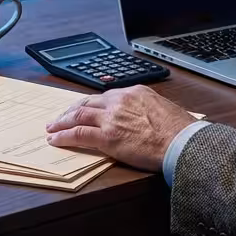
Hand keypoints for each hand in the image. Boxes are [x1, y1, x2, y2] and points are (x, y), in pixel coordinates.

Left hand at [45, 85, 195, 170]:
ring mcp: (112, 118)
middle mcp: (120, 100)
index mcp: (135, 92)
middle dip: (72, 110)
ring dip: (62, 121)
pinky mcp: (107, 137)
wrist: (182, 142)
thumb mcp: (163, 109)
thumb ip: (147, 110)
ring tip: (52, 127)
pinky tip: (55, 139)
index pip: (106, 96)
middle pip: (88, 102)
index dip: (91, 103)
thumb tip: (143, 118)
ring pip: (79, 115)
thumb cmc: (180, 131)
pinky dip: (64, 135)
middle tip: (61, 116)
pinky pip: (78, 133)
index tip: (85, 108)